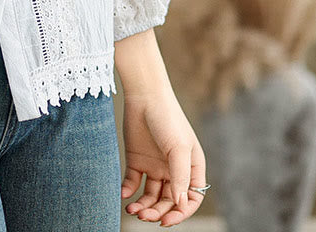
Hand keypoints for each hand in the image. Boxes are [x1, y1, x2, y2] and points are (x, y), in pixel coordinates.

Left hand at [120, 86, 206, 226]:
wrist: (144, 95)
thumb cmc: (168, 118)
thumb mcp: (178, 148)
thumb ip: (180, 176)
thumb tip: (179, 204)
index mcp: (191, 168)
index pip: (190, 199)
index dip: (180, 213)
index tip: (166, 220)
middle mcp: (173, 170)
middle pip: (168, 200)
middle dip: (158, 212)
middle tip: (144, 215)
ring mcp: (154, 165)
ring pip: (151, 195)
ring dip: (143, 205)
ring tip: (133, 209)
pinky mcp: (136, 159)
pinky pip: (133, 181)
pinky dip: (128, 190)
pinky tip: (124, 194)